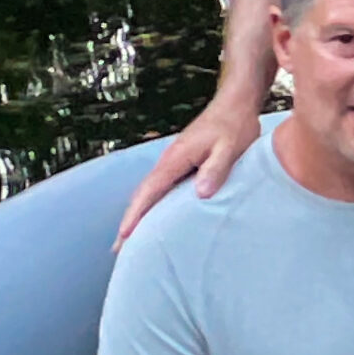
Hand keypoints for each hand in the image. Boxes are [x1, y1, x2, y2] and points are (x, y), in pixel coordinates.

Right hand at [116, 95, 261, 247]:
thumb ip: (216, 169)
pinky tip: (154, 219)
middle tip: (118, 250)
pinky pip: (162, 189)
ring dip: (139, 215)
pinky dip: (152, 206)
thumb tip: (201, 193)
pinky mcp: (182, 165)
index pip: (150, 190)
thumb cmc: (234, 126)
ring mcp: (173, 163)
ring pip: (150, 193)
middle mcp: (169, 162)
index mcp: (175, 159)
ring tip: (130, 242)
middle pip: (143, 195)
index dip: (136, 213)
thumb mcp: (229, 147)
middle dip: (130, 221)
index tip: (124, 235)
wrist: (235, 104)